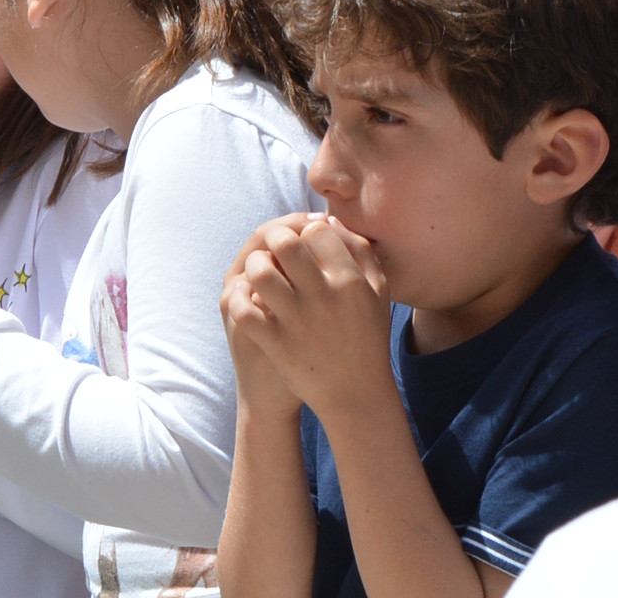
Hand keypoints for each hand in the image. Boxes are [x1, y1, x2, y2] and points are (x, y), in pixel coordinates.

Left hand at [224, 215, 397, 420]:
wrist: (358, 395)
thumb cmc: (367, 338)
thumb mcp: (377, 293)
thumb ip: (360, 252)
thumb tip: (328, 221)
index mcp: (350, 281)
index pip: (316, 231)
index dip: (305, 230)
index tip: (303, 241)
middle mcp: (323, 297)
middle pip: (285, 243)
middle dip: (274, 238)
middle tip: (274, 248)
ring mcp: (297, 322)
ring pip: (260, 273)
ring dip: (254, 265)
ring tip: (258, 271)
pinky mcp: (277, 345)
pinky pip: (245, 311)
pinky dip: (239, 299)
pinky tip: (245, 298)